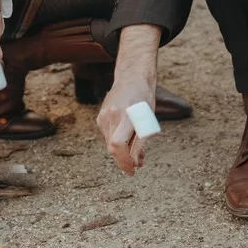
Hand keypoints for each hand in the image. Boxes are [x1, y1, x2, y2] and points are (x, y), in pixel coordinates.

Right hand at [96, 24, 161, 175]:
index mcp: (125, 116)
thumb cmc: (143, 100)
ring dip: (122, 152)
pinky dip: (118, 142)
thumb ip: (141, 141)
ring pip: (110, 143)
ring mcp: (103, 116)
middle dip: (123, 161)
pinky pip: (108, 136)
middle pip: (112, 148)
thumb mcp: (148, 120)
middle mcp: (111, 116)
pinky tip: (128, 141)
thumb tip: (136, 162)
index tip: (133, 169)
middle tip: (135, 168)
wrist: (131, 79)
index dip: (124, 160)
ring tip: (136, 155)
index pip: (117, 144)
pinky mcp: (100, 117)